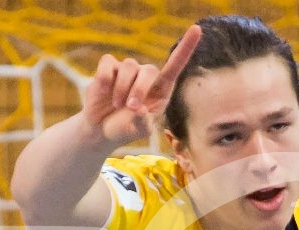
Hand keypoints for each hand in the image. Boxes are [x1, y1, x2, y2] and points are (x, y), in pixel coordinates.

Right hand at [83, 25, 201, 145]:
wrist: (101, 129)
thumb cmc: (125, 129)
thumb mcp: (138, 131)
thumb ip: (143, 123)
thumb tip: (140, 110)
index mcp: (161, 90)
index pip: (175, 66)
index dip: (186, 48)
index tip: (196, 29)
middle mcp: (147, 76)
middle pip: (149, 70)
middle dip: (139, 90)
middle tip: (130, 108)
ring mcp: (128, 70)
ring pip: (129, 66)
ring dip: (121, 89)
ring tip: (116, 105)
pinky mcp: (109, 67)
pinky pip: (109, 64)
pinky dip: (106, 79)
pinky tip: (104, 92)